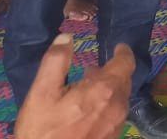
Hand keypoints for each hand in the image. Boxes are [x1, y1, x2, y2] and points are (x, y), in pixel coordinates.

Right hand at [14, 36, 133, 138]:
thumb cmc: (42, 132)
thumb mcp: (40, 94)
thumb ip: (55, 62)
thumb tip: (67, 37)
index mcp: (104, 90)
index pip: (125, 63)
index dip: (122, 52)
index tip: (118, 47)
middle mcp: (118, 106)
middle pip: (124, 80)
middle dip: (112, 71)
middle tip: (93, 70)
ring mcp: (117, 125)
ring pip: (120, 98)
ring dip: (109, 89)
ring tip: (87, 89)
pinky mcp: (112, 138)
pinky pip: (115, 114)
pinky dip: (107, 105)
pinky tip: (87, 111)